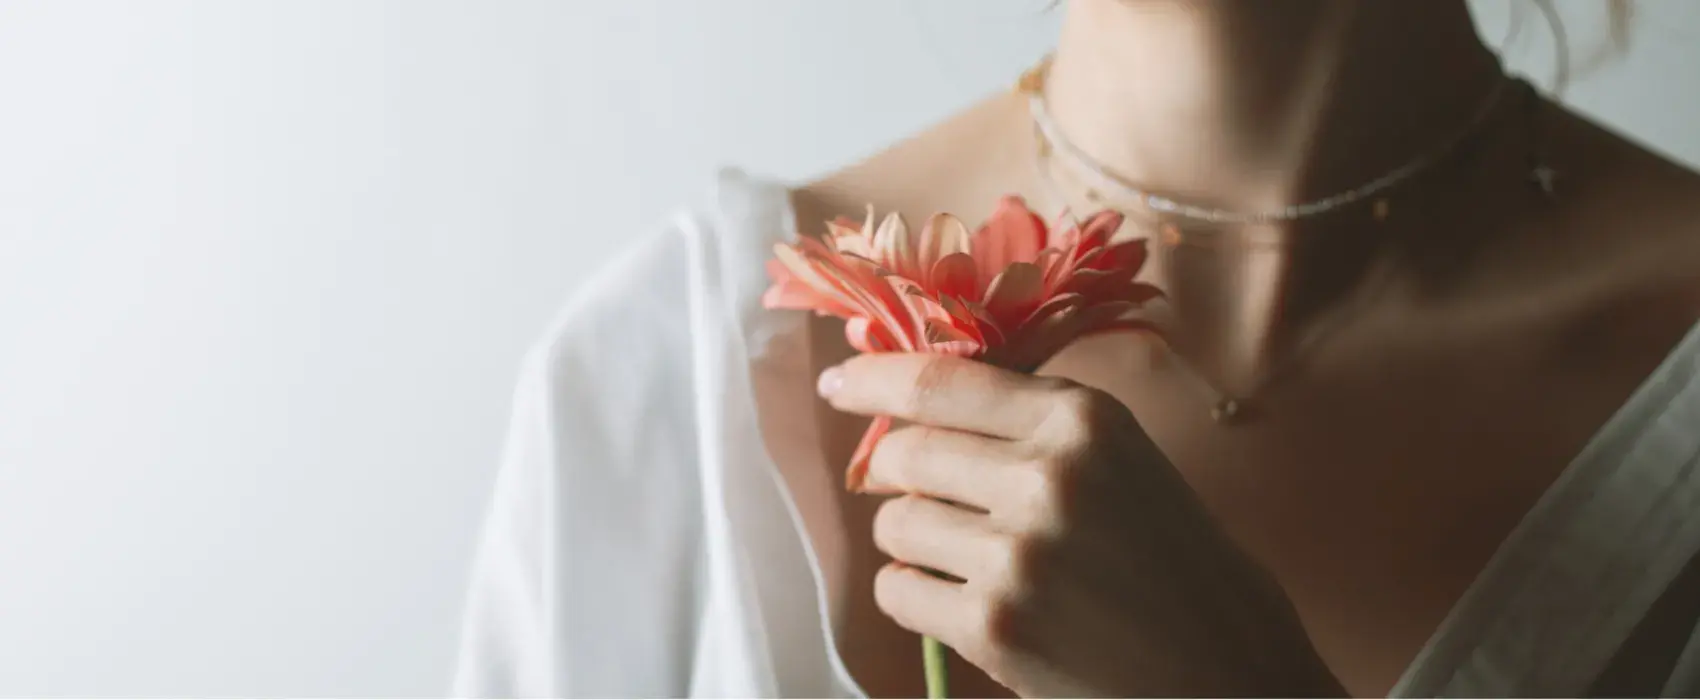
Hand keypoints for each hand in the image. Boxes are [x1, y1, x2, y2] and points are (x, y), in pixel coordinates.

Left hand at [816, 353, 1344, 697]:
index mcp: (1084, 421)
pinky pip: (899, 591)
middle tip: (923, 497)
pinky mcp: (995, 624)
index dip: (874, 376)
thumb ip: (1032, 427)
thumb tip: (916, 408)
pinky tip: (967, 605)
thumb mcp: (1124, 463)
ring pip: (894, 524)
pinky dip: (917, 597)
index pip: (941, 380)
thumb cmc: (1177, 568)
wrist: (1231, 672)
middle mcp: (1049, 475)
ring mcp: (1018, 553)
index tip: (840, 384)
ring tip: (970, 561)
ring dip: (913, 541)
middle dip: (896, 474)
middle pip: (904, 452)